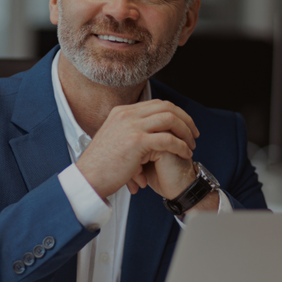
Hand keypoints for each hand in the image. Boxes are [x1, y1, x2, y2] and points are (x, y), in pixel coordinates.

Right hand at [76, 100, 198, 199]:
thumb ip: (127, 131)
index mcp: (121, 112)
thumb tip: (144, 134)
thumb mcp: (113, 139)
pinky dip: (181, 146)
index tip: (184, 127)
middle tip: (193, 135)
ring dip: (185, 132)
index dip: (175, 113)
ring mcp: (131, 126)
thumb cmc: (100, 166)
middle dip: (185, 120)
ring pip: (170, 119)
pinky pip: (168, 139)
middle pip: (166, 107)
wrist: (88, 178)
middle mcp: (126, 115)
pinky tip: (185, 154)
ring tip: (191, 145)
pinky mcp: (137, 141)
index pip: (156, 104)